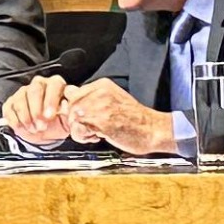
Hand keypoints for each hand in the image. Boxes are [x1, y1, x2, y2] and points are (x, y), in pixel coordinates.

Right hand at [0, 75, 75, 146]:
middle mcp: (39, 84)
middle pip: (35, 91)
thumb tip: (71, 110)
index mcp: (56, 85)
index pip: (54, 85)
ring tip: (34, 129)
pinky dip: (16, 121)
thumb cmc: (57, 122)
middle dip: (37, 111)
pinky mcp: (11, 102)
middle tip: (41, 126)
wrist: (44, 132)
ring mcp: (24, 92)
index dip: (51, 100)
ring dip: (27, 118)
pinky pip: (10, 109)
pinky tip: (23, 128)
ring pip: (21, 100)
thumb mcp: (67, 120)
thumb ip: (70, 113)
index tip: (50, 116)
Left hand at [55, 79, 179, 155]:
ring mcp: (100, 105)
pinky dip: (84, 137)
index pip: (72, 93)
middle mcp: (100, 92)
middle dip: (76, 120)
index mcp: (103, 85)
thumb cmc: (136, 120)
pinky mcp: (101, 120)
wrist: (153, 130)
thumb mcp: (113, 101)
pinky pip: (78, 130)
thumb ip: (93, 100)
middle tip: (91, 127)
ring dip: (80, 130)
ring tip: (96, 132)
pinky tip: (98, 136)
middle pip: (70, 106)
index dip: (76, 109)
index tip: (87, 117)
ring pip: (72, 118)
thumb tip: (71, 105)